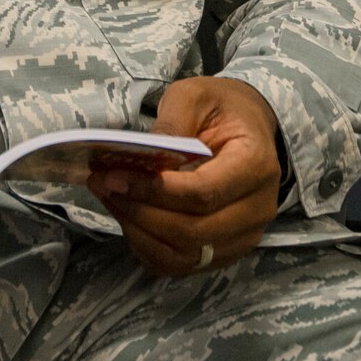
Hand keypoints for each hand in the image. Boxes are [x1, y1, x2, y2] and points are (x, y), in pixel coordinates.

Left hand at [87, 76, 282, 276]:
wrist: (248, 128)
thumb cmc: (221, 109)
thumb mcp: (195, 96)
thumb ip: (172, 123)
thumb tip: (142, 155)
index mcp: (255, 164)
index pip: (203, 193)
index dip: (155, 191)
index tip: (115, 176)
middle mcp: (257, 208)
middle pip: (191, 231)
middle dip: (139, 212)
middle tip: (102, 185)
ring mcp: (244, 236)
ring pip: (183, 254)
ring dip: (139, 231)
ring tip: (111, 198)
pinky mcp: (226, 251)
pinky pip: (180, 264)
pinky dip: (148, 246)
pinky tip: (129, 217)